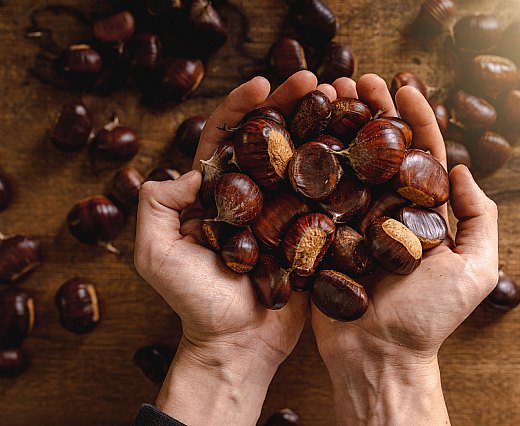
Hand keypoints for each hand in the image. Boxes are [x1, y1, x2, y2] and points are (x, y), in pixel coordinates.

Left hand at [133, 71, 320, 425]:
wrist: (238, 346)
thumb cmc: (194, 304)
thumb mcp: (156, 255)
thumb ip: (157, 206)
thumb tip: (190, 170)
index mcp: (216, 192)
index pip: (227, 136)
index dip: (244, 107)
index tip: (264, 85)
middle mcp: (253, 194)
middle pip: (272, 138)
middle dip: (293, 105)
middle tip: (319, 79)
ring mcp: (285, 211)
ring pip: (304, 159)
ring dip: (324, 126)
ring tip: (348, 98)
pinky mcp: (312, 231)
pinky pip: (330, 195)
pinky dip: (345, 169)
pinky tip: (363, 145)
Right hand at [311, 75, 499, 424]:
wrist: (378, 355)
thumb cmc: (430, 318)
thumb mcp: (477, 268)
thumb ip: (478, 218)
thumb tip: (463, 169)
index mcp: (424, 212)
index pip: (423, 154)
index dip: (416, 118)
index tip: (404, 86)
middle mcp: (389, 209)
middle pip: (381, 150)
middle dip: (372, 112)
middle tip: (357, 80)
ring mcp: (354, 220)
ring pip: (348, 164)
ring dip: (340, 127)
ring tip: (328, 94)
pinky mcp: (324, 234)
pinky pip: (317, 194)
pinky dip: (312, 164)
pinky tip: (303, 134)